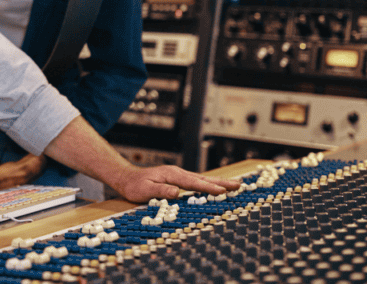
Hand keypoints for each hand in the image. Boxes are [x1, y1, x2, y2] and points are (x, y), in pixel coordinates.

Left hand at [112, 165, 241, 202]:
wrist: (126, 178)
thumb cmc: (134, 186)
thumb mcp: (144, 190)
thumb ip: (160, 191)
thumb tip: (176, 192)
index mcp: (172, 175)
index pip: (194, 183)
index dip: (208, 188)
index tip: (223, 191)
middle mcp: (178, 173)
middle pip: (203, 178)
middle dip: (221, 183)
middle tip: (239, 185)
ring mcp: (179, 175)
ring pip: (202, 179)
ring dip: (218, 182)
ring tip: (234, 185)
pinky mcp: (178, 180)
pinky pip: (197, 182)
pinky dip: (209, 184)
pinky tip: (216, 187)